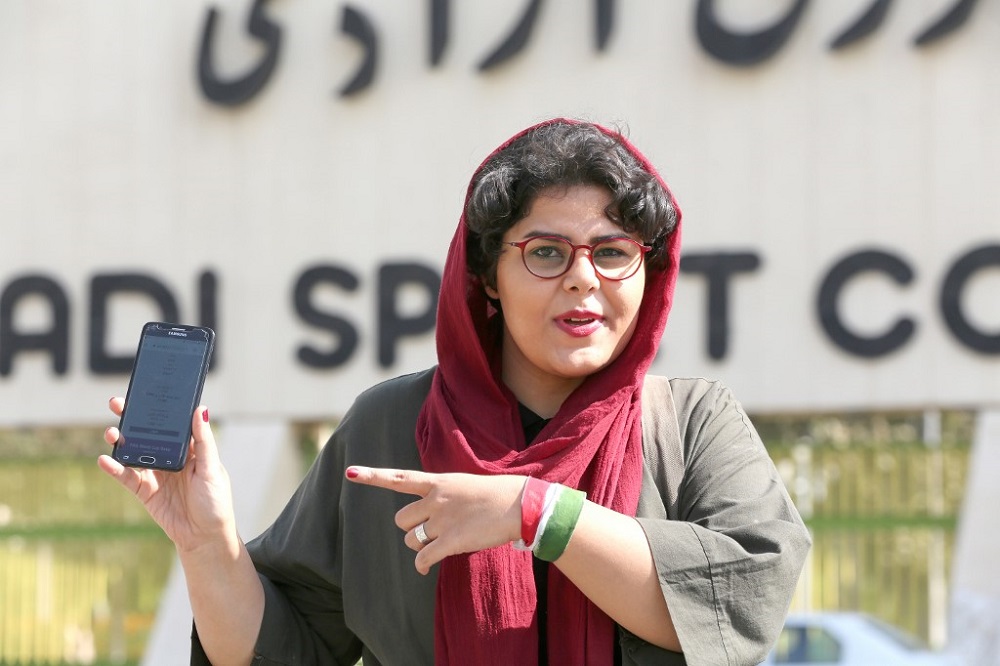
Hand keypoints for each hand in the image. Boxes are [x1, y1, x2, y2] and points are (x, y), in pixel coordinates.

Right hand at [98, 398, 238, 555]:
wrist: (204, 537)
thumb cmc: (215, 502)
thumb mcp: (212, 469)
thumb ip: (204, 441)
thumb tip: (200, 409)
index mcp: (190, 449)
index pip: (171, 423)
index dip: (158, 408)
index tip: (145, 392)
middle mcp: (170, 457)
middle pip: (148, 433)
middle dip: (132, 418)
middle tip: (116, 403)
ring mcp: (155, 473)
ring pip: (133, 451)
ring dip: (120, 440)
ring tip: (111, 432)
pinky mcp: (144, 491)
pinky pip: (126, 476)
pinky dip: (114, 468)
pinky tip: (105, 460)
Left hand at [346, 466, 524, 574]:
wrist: (520, 505)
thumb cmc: (495, 495)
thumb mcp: (464, 485)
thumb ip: (442, 495)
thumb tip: (428, 515)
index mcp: (438, 482)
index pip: (399, 478)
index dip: (372, 476)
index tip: (350, 473)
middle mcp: (436, 499)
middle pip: (401, 520)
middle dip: (411, 529)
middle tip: (428, 532)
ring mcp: (443, 521)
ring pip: (411, 540)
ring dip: (419, 546)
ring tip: (436, 546)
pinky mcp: (452, 541)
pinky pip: (424, 559)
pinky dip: (422, 566)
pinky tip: (426, 569)